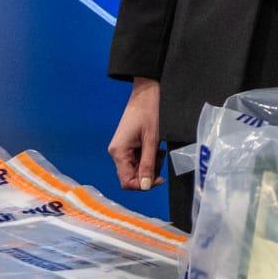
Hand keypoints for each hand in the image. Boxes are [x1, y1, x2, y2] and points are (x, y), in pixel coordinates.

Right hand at [107, 77, 161, 191]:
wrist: (147, 92)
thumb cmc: (150, 112)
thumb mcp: (152, 140)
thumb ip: (148, 164)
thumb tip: (145, 186)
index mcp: (118, 152)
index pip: (126, 181)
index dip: (141, 185)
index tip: (159, 179)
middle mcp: (117, 152)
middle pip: (131, 175)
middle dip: (148, 172)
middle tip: (160, 158)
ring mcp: (122, 148)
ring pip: (136, 167)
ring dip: (150, 164)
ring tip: (159, 149)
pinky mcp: (128, 144)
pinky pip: (138, 158)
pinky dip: (148, 156)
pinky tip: (156, 146)